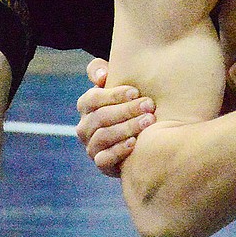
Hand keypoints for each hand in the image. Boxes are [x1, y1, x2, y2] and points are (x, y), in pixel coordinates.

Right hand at [75, 58, 155, 176]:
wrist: (142, 136)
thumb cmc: (130, 103)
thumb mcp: (120, 86)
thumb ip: (103, 72)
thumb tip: (101, 75)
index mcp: (87, 106)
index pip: (92, 98)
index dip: (114, 94)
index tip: (136, 91)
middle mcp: (85, 127)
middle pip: (100, 117)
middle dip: (126, 110)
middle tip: (149, 105)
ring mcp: (92, 146)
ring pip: (103, 137)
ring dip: (127, 128)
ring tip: (149, 121)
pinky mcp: (102, 164)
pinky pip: (104, 159)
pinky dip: (119, 151)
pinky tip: (136, 142)